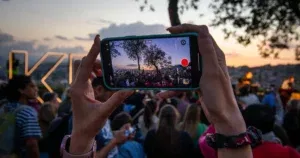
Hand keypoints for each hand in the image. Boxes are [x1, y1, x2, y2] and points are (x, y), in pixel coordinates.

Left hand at [69, 35, 133, 153]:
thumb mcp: (104, 112)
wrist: (81, 134)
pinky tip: (101, 77)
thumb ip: (117, 100)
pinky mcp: (81, 89)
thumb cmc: (90, 124)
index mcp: (79, 88)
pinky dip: (94, 72)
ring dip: (95, 66)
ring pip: (84, 68)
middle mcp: (76, 85)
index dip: (92, 51)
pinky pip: (86, 74)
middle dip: (96, 59)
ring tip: (105, 72)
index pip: (85, 64)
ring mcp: (77, 87)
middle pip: (83, 63)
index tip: (98, 38)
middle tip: (108, 61)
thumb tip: (131, 89)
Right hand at [157, 24, 245, 134]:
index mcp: (214, 55)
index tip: (170, 31)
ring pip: (185, 63)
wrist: (222, 116)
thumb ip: (207, 52)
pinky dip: (173, 87)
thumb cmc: (219, 95)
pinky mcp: (198, 81)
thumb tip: (201, 31)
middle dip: (178, 43)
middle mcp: (209, 60)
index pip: (201, 33)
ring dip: (173, 66)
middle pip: (192, 45)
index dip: (186, 28)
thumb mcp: (212, 72)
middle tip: (165, 42)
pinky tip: (162, 94)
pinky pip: (183, 80)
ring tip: (161, 68)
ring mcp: (203, 71)